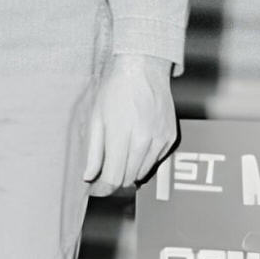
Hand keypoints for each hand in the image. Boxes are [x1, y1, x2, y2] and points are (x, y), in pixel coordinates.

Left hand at [84, 53, 176, 195]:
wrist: (143, 69)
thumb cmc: (116, 89)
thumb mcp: (96, 117)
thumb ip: (93, 151)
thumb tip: (88, 176)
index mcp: (121, 134)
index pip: (113, 177)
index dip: (102, 188)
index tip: (95, 189)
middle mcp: (144, 140)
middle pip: (128, 178)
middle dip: (114, 181)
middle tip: (102, 174)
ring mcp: (160, 139)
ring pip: (143, 173)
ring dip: (129, 172)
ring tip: (118, 157)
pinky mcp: (170, 137)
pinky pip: (156, 161)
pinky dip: (144, 161)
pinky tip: (135, 146)